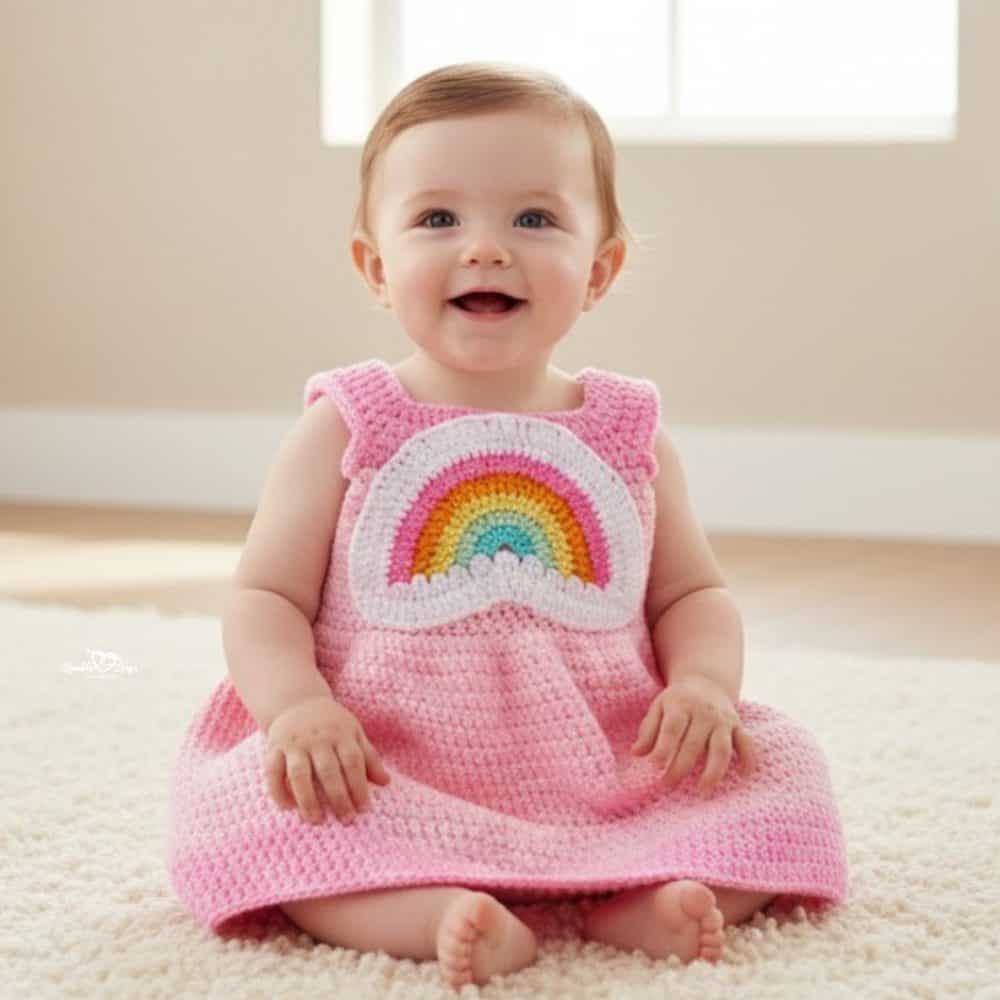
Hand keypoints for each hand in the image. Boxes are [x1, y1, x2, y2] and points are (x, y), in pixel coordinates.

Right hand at [264, 695, 390, 824]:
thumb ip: (369, 757)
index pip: (353, 762)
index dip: (359, 786)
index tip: (364, 810)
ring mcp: (294, 743)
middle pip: (328, 770)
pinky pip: (272, 771)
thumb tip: (386, 782)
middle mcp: (317, 738)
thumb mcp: (354, 733)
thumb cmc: (331, 723)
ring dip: (307, 799)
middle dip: (338, 797)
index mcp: (341, 734)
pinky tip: (288, 807)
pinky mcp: (273, 747)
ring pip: (299, 773)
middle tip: (346, 821)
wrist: (297, 701)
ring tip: (315, 820)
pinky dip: (278, 790)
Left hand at [630, 675, 756, 795]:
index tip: (654, 766)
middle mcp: (704, 712)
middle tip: (667, 785)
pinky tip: (743, 775)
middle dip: (681, 766)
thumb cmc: (677, 700)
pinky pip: (746, 743)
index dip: (664, 748)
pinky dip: (747, 759)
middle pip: (693, 743)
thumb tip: (636, 753)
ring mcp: (723, 720)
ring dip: (714, 770)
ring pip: (721, 747)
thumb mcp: (658, 707)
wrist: (706, 681)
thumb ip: (648, 730)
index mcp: (681, 705)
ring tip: (703, 790)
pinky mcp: (738, 726)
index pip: (672, 728)